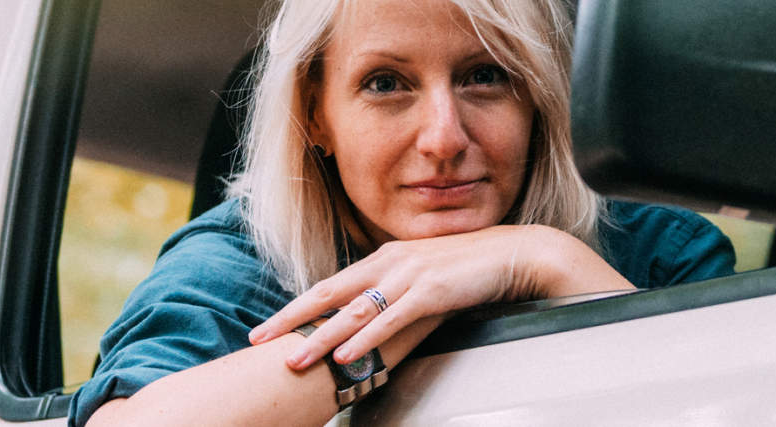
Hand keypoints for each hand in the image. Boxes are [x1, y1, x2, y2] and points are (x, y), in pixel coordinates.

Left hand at [246, 224, 632, 369]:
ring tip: (295, 360)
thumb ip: (395, 289)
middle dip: (290, 319)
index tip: (268, 327)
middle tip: (258, 341)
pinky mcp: (432, 292)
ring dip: (321, 338)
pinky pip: (391, 319)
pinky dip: (367, 338)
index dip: (295, 307)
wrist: (517, 252)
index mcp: (384, 258)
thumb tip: (371, 314)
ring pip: (354, 311)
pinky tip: (349, 355)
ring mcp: (409, 276)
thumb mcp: (424, 273)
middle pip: (328, 295)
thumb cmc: (471, 267)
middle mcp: (389, 263)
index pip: (330, 286)